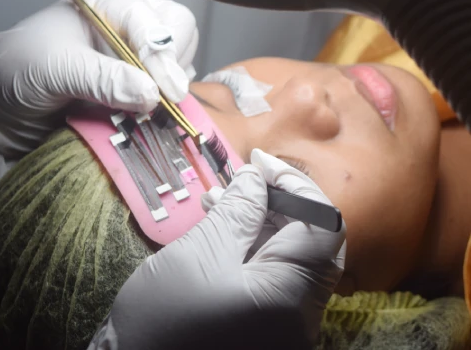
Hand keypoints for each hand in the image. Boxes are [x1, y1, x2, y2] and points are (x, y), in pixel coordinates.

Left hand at [0, 0, 197, 181]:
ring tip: (148, 110)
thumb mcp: (56, 68)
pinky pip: (169, 92)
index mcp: (106, 6)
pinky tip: (148, 116)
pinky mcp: (139, 87)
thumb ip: (103, 78)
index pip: (152, 18)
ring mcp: (136, 58)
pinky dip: (165, 106)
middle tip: (163, 97)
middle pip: (179, 30)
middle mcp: (127, 27)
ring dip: (170, 88)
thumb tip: (152, 94)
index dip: (162, 53)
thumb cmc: (19, 72)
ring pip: (181, 62)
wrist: (3, 109)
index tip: (165, 90)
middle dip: (173, 64)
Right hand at [90, 149, 345, 349]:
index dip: (297, 185)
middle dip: (277, 200)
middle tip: (243, 179)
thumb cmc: (162, 316)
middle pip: (310, 239)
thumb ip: (238, 210)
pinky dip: (251, 242)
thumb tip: (257, 177)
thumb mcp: (201, 251)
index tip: (260, 163)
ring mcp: (286, 321)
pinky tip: (221, 222)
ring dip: (260, 218)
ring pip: (288, 254)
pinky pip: (271, 272)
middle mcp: (300, 313)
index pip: (324, 226)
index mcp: (289, 295)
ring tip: (220, 196)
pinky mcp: (267, 323)